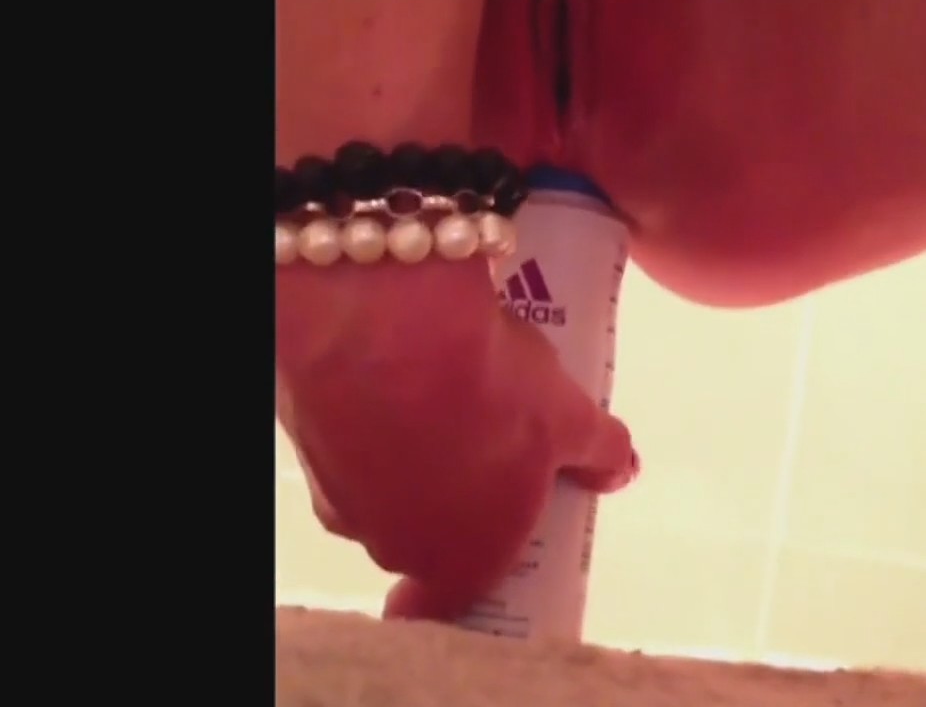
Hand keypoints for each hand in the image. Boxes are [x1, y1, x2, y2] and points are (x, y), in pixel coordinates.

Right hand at [277, 257, 637, 619]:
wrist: (384, 321)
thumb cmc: (490, 393)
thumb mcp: (568, 417)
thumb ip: (601, 453)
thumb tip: (619, 470)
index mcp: (460, 560)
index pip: (453, 604)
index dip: (466, 588)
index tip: (480, 564)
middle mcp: (392, 545)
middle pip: (422, 542)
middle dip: (450, 507)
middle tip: (482, 457)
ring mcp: (340, 497)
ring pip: (382, 491)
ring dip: (410, 463)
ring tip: (446, 404)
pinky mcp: (305, 446)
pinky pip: (348, 446)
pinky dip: (373, 425)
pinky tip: (400, 379)